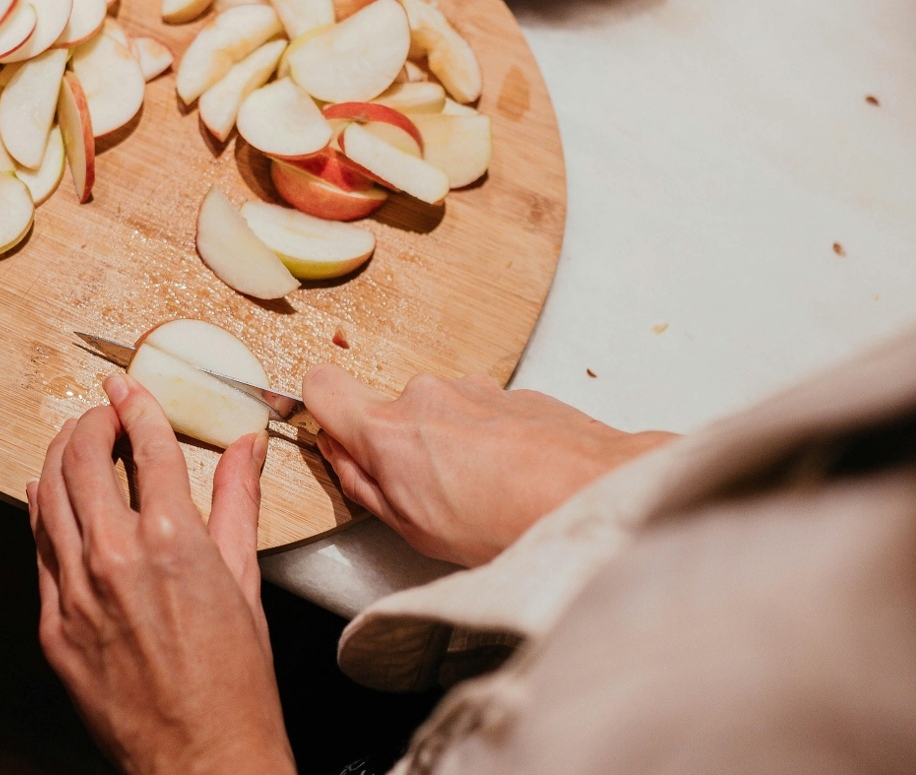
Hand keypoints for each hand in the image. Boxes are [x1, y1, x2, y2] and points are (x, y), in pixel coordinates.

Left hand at [28, 374, 294, 774]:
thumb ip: (239, 501)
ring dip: (59, 457)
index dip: (135, 405)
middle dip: (90, 422)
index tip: (128, 387)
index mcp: (172, 540)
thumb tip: (246, 447)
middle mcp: (115, 557)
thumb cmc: (234, 679)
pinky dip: (42, 510)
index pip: (145, 445)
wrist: (201, 755)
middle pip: (84, 459)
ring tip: (74, 442)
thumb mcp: (245, 579)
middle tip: (101, 413)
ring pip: (49, 496)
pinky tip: (49, 495)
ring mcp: (76, 592)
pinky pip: (39, 549)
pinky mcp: (54, 625)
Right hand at [304, 366, 676, 567]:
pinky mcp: (514, 391)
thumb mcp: (413, 528)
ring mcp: (473, 388)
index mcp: (388, 431)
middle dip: (399, 446)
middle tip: (427, 495)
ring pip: (438, 413)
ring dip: (449, 445)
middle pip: (387, 410)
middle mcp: (426, 395)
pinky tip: (513, 479)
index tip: (334, 436)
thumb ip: (365, 485)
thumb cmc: (508, 523)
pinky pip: (482, 414)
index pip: (321, 386)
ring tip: (483, 495)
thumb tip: (343, 457)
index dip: (321, 411)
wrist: (595, 495)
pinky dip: (490, 442)